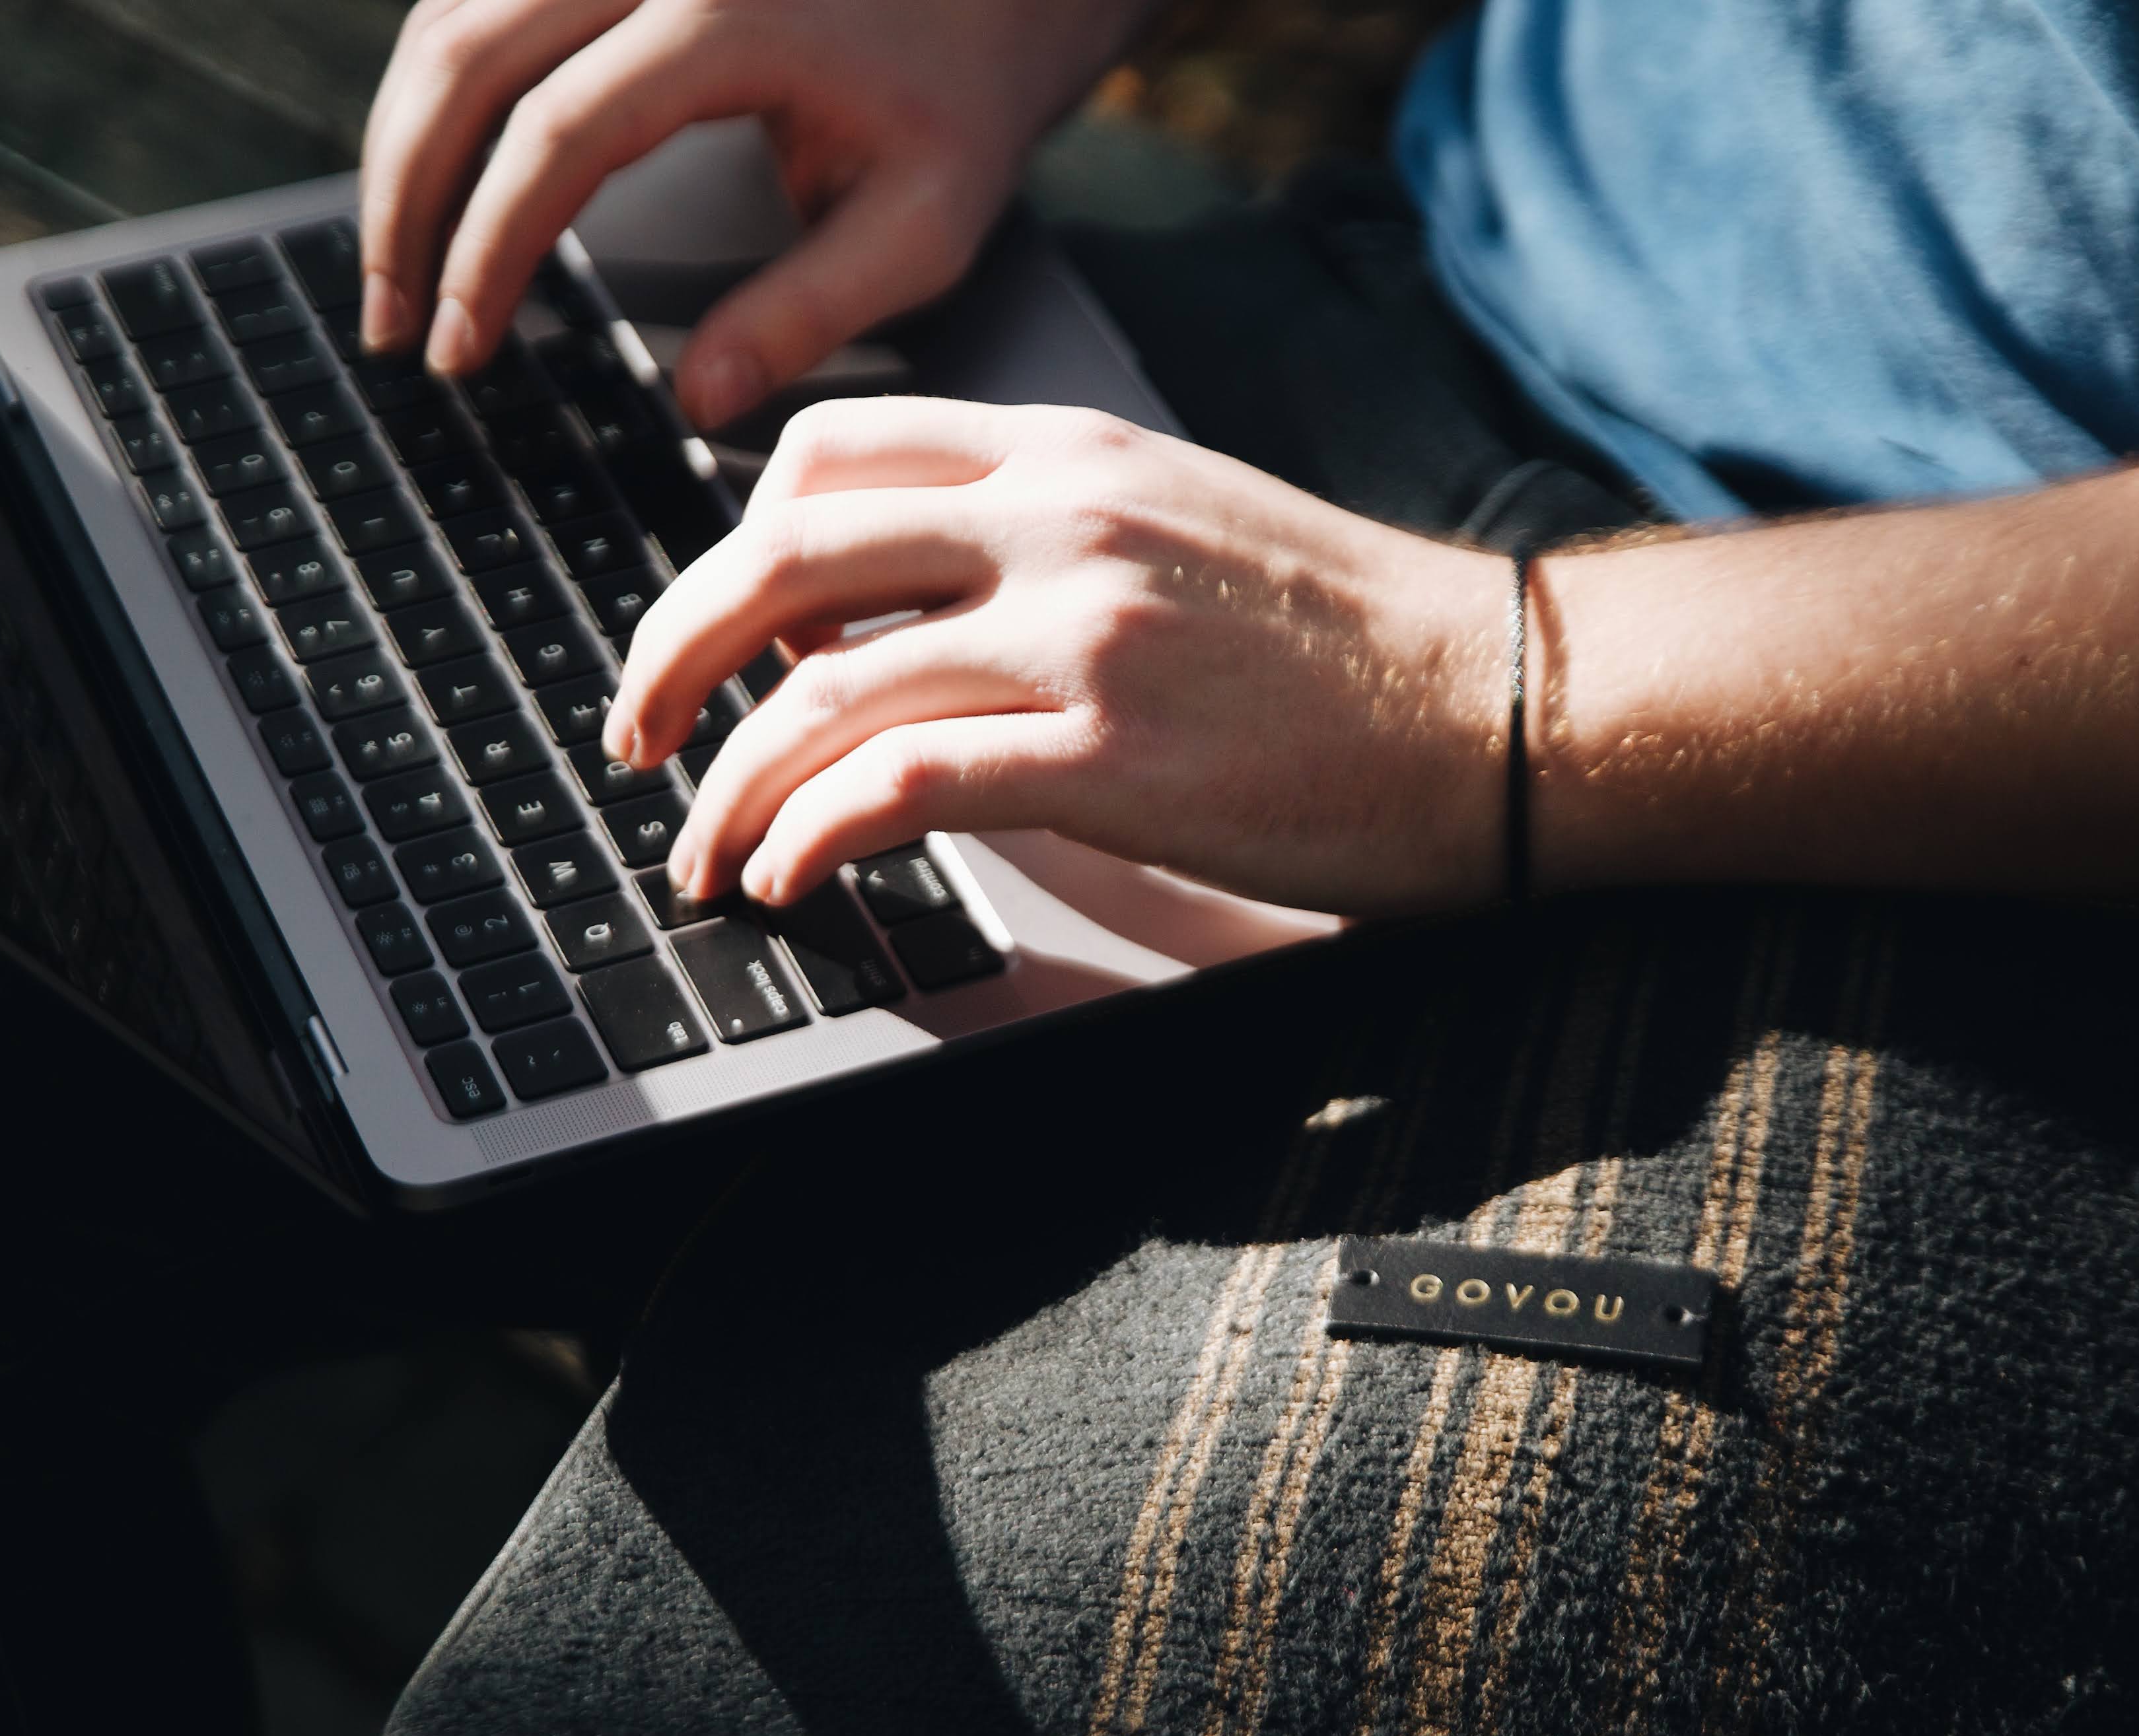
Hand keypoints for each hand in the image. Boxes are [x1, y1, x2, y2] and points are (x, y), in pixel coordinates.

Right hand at [359, 0, 1157, 422]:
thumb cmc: (968, 90)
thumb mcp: (925, 222)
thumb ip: (808, 312)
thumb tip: (697, 403)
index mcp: (726, 19)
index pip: (556, 138)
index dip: (487, 250)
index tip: (458, 349)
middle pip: (463, 56)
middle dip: (402, 196)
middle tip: (388, 323)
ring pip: (451, 13)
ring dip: (401, 134)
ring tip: (395, 261)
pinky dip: (440, 78)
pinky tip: (431, 166)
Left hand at [607, 398, 1516, 916]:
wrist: (1502, 703)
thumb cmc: (1356, 640)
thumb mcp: (1185, 523)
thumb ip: (1049, 538)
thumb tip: (917, 617)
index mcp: (1070, 452)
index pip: (827, 453)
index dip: (734, 543)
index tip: (719, 632)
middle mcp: (1057, 518)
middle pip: (778, 554)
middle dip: (671, 654)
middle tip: (636, 736)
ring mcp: (1079, 631)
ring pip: (818, 692)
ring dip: (727, 788)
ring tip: (704, 858)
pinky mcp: (1107, 751)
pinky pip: (895, 786)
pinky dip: (807, 838)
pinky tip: (788, 880)